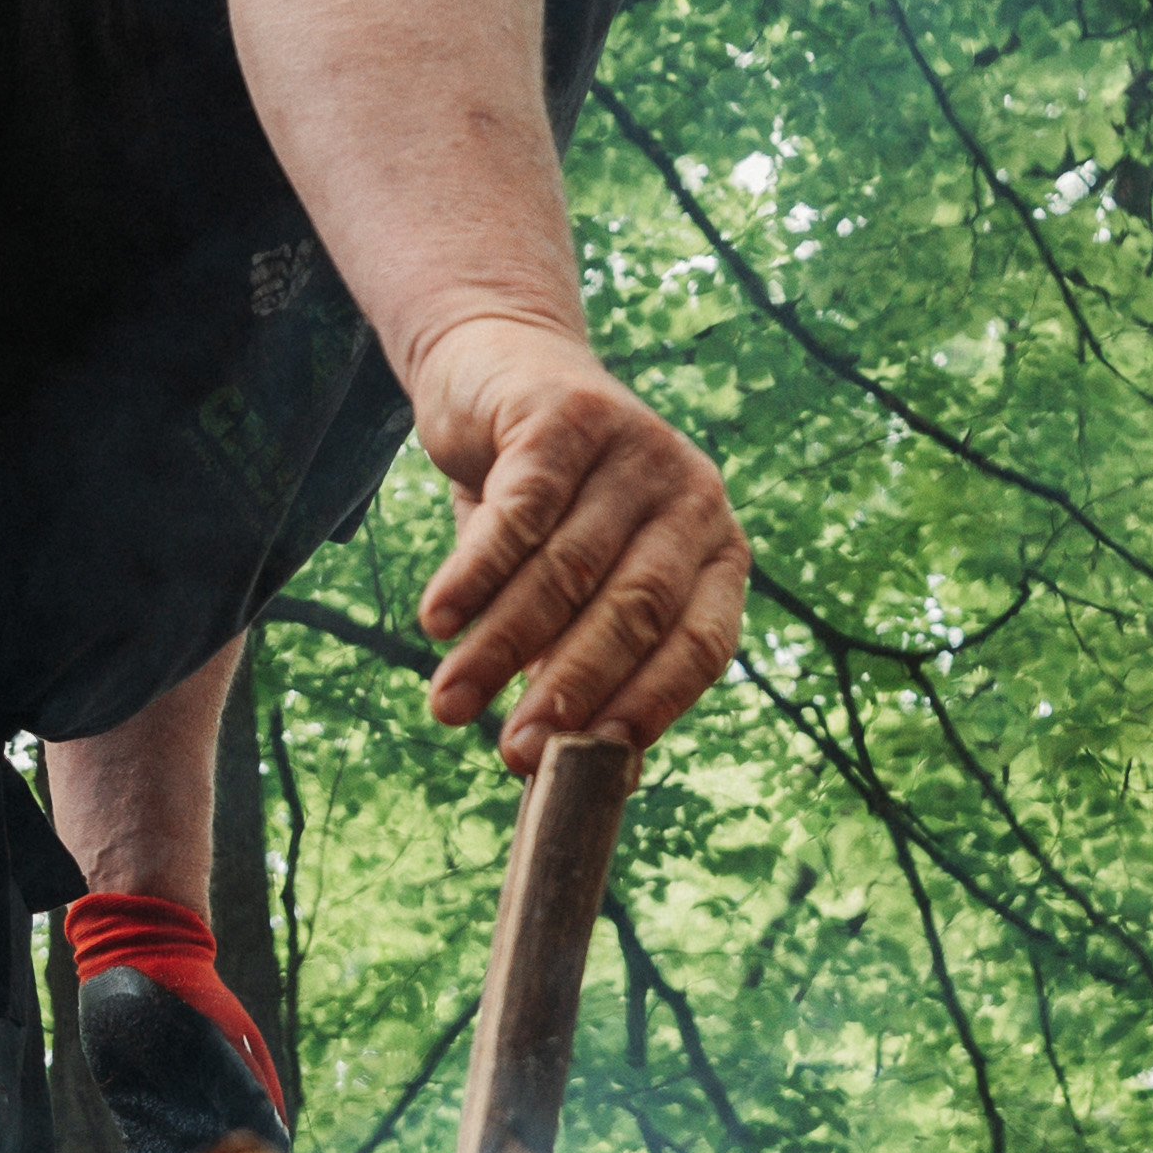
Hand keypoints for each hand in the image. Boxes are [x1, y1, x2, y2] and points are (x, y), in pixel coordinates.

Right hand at [400, 316, 747, 768]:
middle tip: (514, 755)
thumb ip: (583, 662)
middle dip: (570, 691)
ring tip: (449, 705)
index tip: (590, 769)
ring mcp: (638, 449)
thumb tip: (580, 780)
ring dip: (500, 647)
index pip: (700, 645)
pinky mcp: (569, 416)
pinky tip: (435, 622)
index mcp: (717, 551)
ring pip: (566, 569)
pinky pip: (519, 513)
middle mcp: (695, 498)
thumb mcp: (574, 587)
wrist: (499, 373)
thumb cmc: (545, 508)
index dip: (647, 709)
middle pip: (633, 612)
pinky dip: (474, 574)